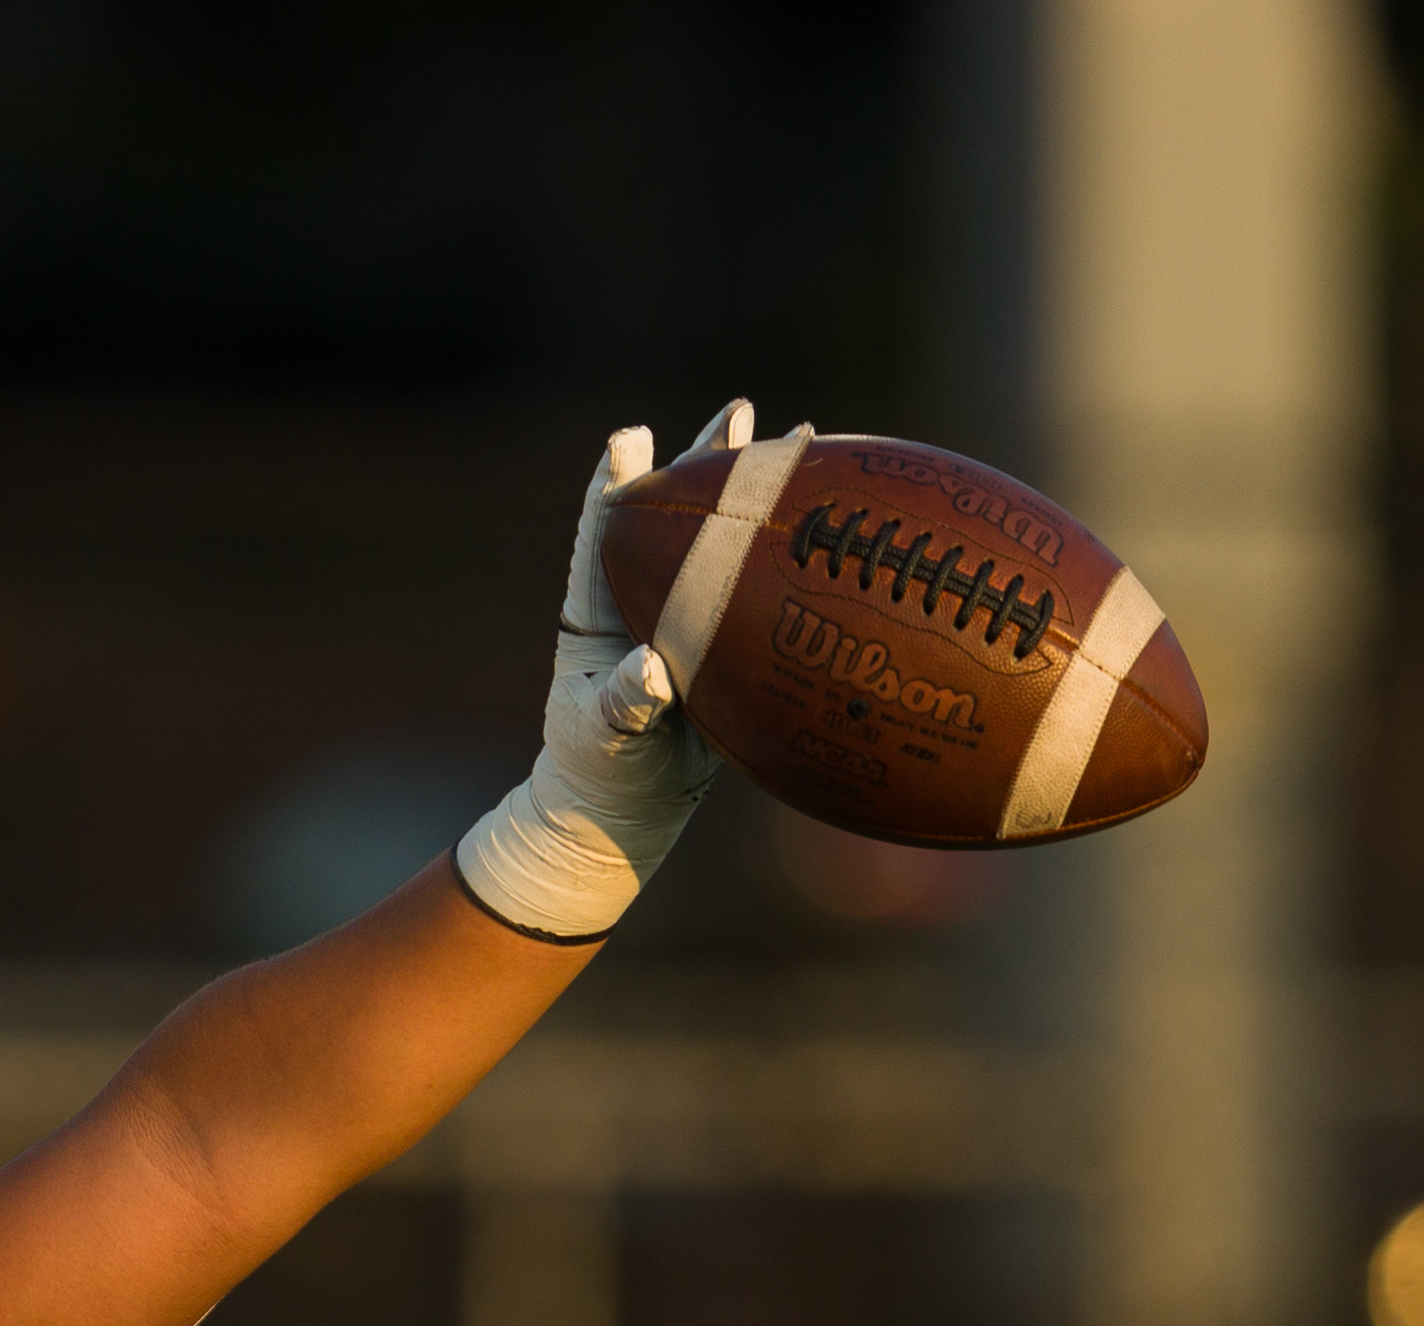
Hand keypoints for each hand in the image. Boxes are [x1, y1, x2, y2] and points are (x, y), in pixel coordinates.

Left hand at [451, 398, 749, 943]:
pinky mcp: (723, 641)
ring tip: (794, 433)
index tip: (632, 440)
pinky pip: (758, 587)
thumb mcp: (605, 741)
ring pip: (721, 541)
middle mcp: (641, 601)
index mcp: (595, 615)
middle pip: (671, 516)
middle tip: (740, 412)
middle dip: (704, 464)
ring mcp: (686, 616)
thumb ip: (625, 704)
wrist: (622, 816)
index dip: (616, 485)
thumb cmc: (598, 775)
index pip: (602, 534)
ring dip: (753, 492)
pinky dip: (787, 553)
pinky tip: (827, 516)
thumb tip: (651, 670)